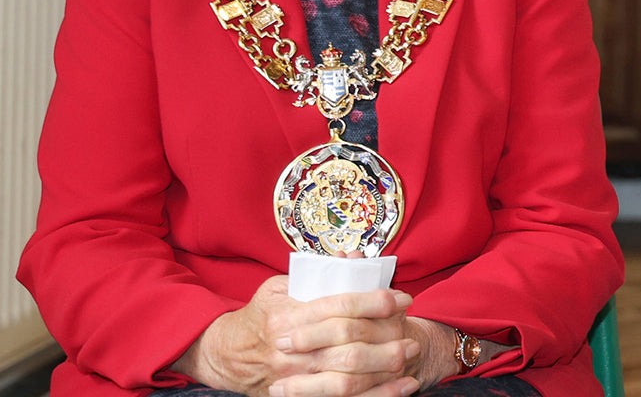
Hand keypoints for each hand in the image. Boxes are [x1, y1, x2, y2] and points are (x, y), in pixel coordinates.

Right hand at [172, 276, 419, 396]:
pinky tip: (404, 387)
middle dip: (386, 336)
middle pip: (348, 344)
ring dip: (386, 366)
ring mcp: (294, 380)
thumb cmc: (260, 316)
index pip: (339, 307)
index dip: (374, 301)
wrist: (228, 356)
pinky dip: (379, 395)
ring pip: (348, 377)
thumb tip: (354, 257)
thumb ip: (316, 273)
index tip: (401, 297)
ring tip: (411, 353)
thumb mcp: (279, 287)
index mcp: (285, 318)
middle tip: (412, 327)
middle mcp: (290, 351)